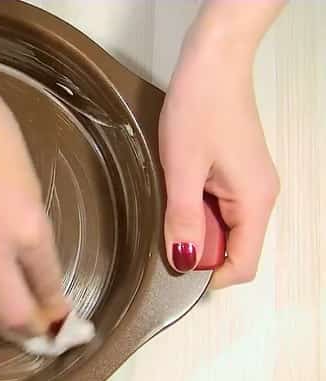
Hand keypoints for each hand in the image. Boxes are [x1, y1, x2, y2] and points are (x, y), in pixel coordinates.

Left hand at [160, 37, 278, 287]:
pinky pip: (217, 205)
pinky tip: (175, 189)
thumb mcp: (182, 168)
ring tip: (168, 200)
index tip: (175, 267)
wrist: (212, 63)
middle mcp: (259, 197)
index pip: (244, 264)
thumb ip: (182, 218)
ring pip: (222, 226)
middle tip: (163, 226)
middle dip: (198, 247)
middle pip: (233, 247)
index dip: (210, 275)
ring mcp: (249, 184)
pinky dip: (195, 206)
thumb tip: (183, 260)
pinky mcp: (235, 172)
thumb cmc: (199, 108)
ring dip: (193, 224)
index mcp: (255, 201)